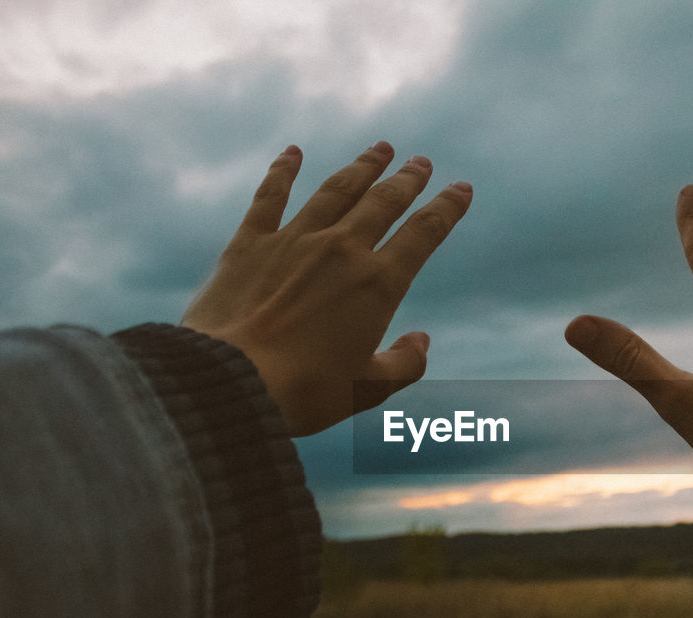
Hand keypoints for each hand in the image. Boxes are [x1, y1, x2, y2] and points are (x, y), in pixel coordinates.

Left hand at [181, 142, 471, 435]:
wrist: (231, 379)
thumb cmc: (305, 392)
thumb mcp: (368, 389)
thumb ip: (405, 364)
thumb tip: (421, 342)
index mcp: (378, 284)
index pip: (423, 234)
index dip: (446, 208)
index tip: (461, 189)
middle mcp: (341, 251)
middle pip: (383, 202)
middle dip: (406, 180)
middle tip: (420, 163)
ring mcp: (294, 241)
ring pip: (336, 191)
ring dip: (361, 168)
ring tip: (379, 149)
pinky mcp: (250, 244)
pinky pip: (271, 197)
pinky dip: (282, 171)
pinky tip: (292, 153)